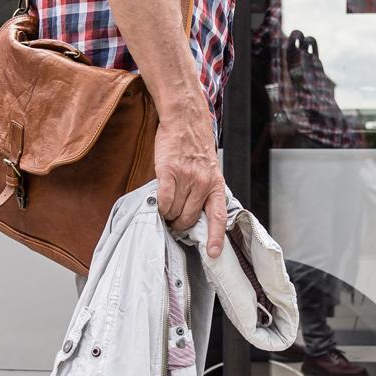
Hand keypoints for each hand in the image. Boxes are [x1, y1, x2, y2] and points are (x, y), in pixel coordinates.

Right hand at [154, 109, 225, 258]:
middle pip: (189, 218)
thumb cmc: (196, 147)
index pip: (218, 217)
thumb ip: (204, 192)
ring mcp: (187, 178)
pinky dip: (158, 205)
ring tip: (165, 206)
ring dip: (167, 214)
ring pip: (174, 211)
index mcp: (216, 185)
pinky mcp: (169, 171)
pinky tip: (157, 202)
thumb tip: (194, 217)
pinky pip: (163, 200)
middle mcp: (204, 183)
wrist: (185, 121)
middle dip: (179, 224)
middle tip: (173, 220)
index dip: (215, 238)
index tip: (213, 254)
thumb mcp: (209, 171)